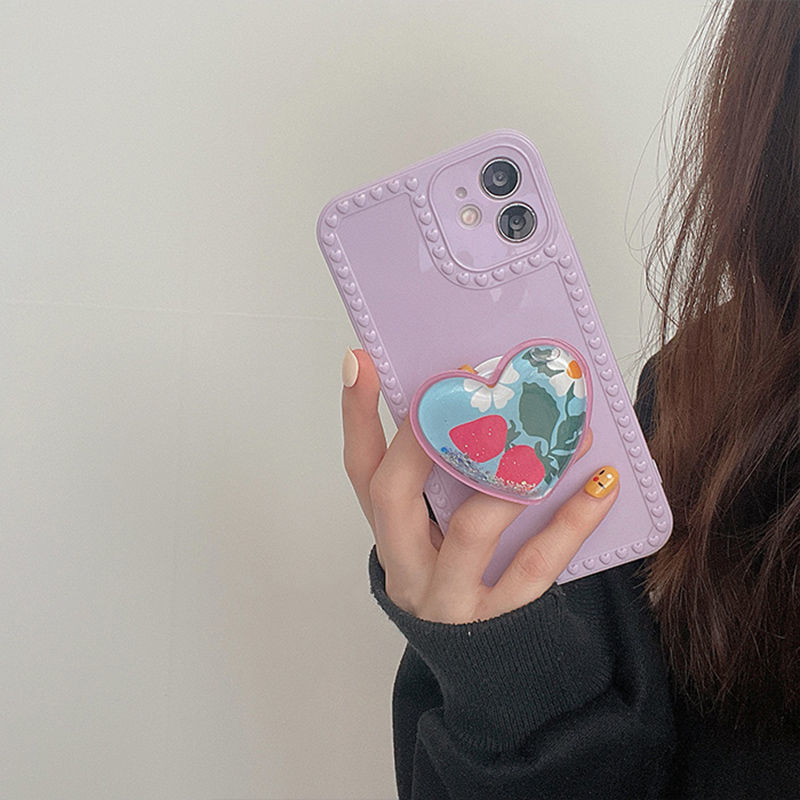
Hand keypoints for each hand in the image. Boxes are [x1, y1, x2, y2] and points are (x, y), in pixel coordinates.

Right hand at [341, 348, 619, 623]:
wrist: (487, 670)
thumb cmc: (461, 581)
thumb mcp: (435, 536)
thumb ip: (439, 482)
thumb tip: (466, 406)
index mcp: (390, 535)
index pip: (359, 471)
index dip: (356, 416)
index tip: (358, 360)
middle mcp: (406, 567)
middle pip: (393, 495)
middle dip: (427, 433)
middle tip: (468, 385)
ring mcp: (449, 599)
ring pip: (471, 530)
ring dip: (513, 471)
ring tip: (556, 430)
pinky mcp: (500, 621)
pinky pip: (536, 567)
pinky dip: (570, 522)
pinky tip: (600, 484)